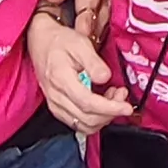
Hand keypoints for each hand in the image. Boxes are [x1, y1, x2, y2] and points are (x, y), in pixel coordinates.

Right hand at [27, 8, 133, 132]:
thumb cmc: (60, 42)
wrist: (41, 42)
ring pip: (83, 125)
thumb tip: (106, 77)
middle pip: (87, 118)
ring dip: (104, 117)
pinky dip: (95, 119)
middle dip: (111, 112)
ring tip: (113, 98)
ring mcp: (55, 105)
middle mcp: (56, 96)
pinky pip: (78, 123)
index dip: (110, 108)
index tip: (127, 106)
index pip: (88, 103)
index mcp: (61, 79)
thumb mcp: (80, 43)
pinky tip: (102, 103)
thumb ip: (94, 62)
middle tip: (122, 95)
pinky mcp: (58, 109)